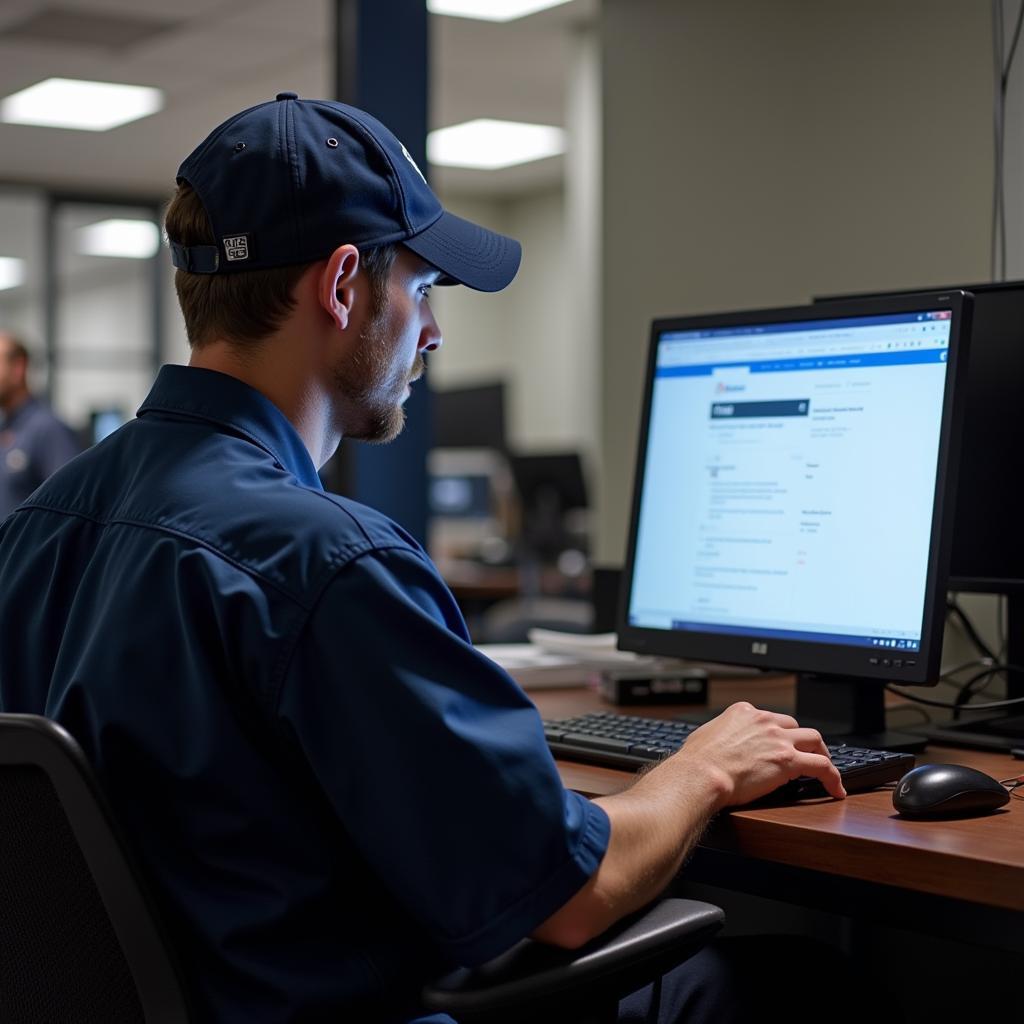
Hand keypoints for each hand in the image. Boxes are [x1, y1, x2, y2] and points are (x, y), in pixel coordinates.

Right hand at [673, 701, 845, 808]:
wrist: (701, 774)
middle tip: (806, 755)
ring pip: (814, 739)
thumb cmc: (697, 761)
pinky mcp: (789, 760)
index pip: (770, 718)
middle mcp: (764, 720)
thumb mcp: (706, 735)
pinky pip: (823, 766)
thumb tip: (718, 743)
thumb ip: (719, 734)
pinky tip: (836, 789)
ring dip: (822, 753)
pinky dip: (833, 777)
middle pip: (794, 725)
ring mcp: (778, 739)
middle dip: (802, 740)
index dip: (778, 733)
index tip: (780, 744)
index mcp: (743, 712)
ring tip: (826, 768)